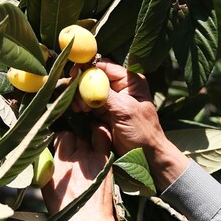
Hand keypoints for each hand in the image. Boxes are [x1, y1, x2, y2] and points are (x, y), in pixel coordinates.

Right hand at [41, 126, 122, 220]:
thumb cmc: (66, 212)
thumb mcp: (47, 189)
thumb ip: (46, 167)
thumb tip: (45, 155)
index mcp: (58, 165)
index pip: (58, 137)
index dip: (58, 139)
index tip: (58, 144)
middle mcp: (75, 159)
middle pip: (73, 135)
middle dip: (71, 138)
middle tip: (72, 146)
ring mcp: (93, 158)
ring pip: (88, 134)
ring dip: (86, 135)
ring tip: (85, 141)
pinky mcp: (107, 162)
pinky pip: (103, 140)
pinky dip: (100, 136)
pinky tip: (97, 140)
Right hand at [71, 60, 189, 190]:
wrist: (145, 154)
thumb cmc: (142, 130)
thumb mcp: (124, 109)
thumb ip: (105, 93)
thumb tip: (86, 77)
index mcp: (130, 81)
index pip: (105, 66)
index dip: (88, 68)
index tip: (74, 74)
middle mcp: (120, 87)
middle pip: (93, 77)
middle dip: (82, 84)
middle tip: (75, 95)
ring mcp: (110, 99)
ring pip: (88, 90)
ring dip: (80, 96)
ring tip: (80, 107)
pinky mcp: (103, 112)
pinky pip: (87, 103)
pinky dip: (81, 105)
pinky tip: (79, 111)